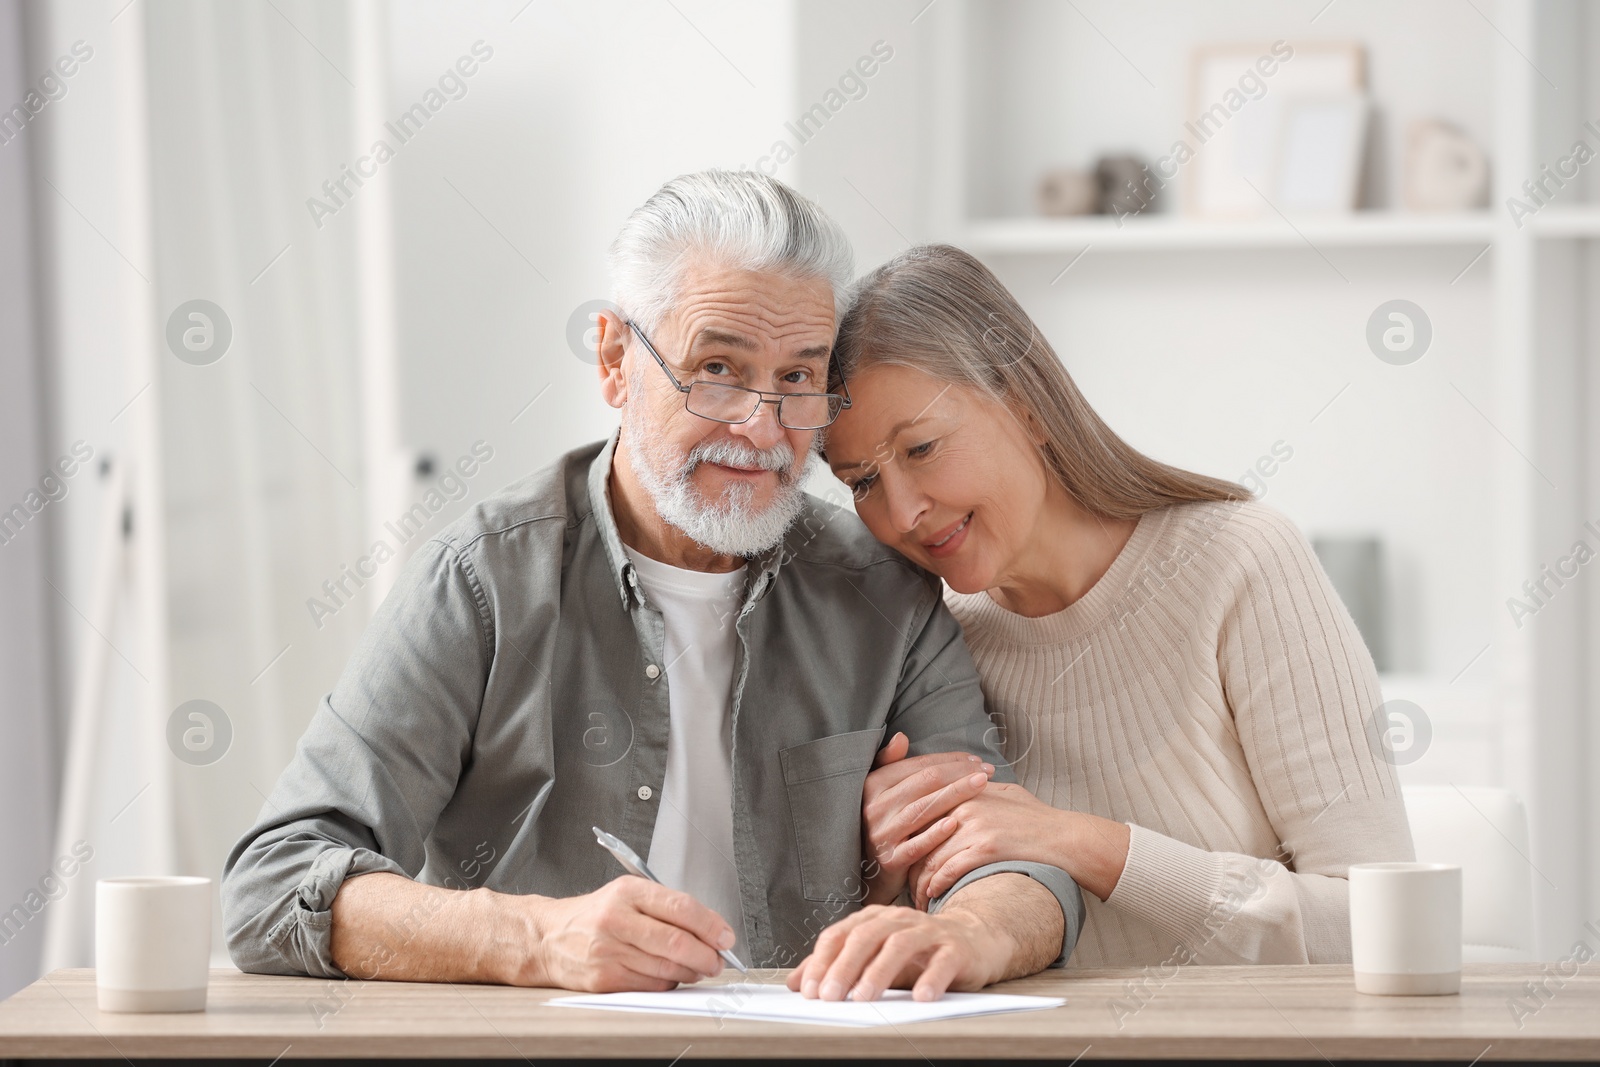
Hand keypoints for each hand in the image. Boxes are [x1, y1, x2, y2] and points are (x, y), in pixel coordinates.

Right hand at [504, 876, 736, 991]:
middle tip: (718, 960)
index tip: (726, 937)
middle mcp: (617, 919)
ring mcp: (609, 951)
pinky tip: (671, 975)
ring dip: (692, 972)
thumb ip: (668, 909)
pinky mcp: (604, 979)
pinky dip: (669, 982)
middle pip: (676, 942)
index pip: (681, 907)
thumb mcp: (629, 895)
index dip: (710, 925)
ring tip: (699, 968)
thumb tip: (711, 930)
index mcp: (628, 891)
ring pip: (667, 968)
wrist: (549, 937)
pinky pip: (651, 985)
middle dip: (707, 955)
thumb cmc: (596, 915)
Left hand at [785, 905, 1007, 1001]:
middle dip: (844, 967)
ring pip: (900, 945)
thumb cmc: (917, 953)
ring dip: (879, 972)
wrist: (972, 940)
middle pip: (866, 937)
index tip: (810, 991)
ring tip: (865, 998)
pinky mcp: (956, 948)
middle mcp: (898, 920)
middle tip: (830, 996)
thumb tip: (796, 983)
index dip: (822, 961)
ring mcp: (928, 932)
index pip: (840, 934)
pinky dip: (931, 978)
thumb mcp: (873, 959)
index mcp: (873, 920)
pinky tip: (920, 997)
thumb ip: (836, 967)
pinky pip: (943, 961)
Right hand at [860, 732, 995, 905]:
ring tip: (982, 785)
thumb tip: (901, 736)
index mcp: (873, 785)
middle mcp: (874, 808)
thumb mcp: (880, 791)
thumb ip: (890, 763)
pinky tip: (956, 823)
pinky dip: (935, 834)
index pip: (918, 766)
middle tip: (988, 771)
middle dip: (959, 774)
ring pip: (923, 810)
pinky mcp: (890, 860)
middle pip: (924, 784)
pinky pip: (917, 845)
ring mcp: (881, 834)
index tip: (975, 760)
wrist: (868, 871)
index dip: (949, 760)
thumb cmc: (885, 823)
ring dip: (956, 795)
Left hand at [909, 782, 1073, 907]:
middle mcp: (964, 805)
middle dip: (908, 865)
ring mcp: (974, 826)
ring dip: (920, 884)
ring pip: (931, 857)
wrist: (1065, 837)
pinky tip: (934, 896)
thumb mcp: (1004, 794)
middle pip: (920, 838)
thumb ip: (976, 792)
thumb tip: (954, 795)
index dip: (908, 840)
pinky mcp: (985, 848)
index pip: (921, 816)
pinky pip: (948, 870)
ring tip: (918, 900)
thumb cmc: (1036, 818)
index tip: (902, 859)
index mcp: (964, 791)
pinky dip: (937, 886)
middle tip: (903, 885)